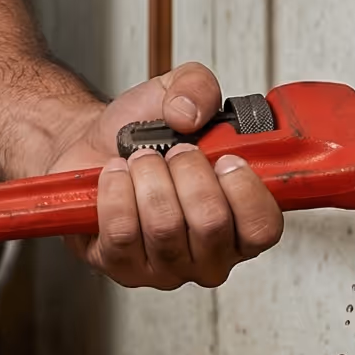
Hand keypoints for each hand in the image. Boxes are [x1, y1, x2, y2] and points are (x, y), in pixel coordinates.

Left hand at [42, 63, 283, 289]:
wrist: (92, 146)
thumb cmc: (141, 134)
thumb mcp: (176, 92)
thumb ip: (198, 86)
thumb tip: (190, 113)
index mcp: (239, 221)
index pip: (263, 228)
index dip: (244, 190)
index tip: (224, 157)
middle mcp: (208, 253)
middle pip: (211, 224)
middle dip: (186, 171)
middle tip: (172, 151)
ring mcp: (166, 267)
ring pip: (164, 226)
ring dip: (147, 177)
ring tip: (139, 159)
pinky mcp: (122, 266)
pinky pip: (122, 232)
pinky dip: (115, 191)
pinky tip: (115, 176)